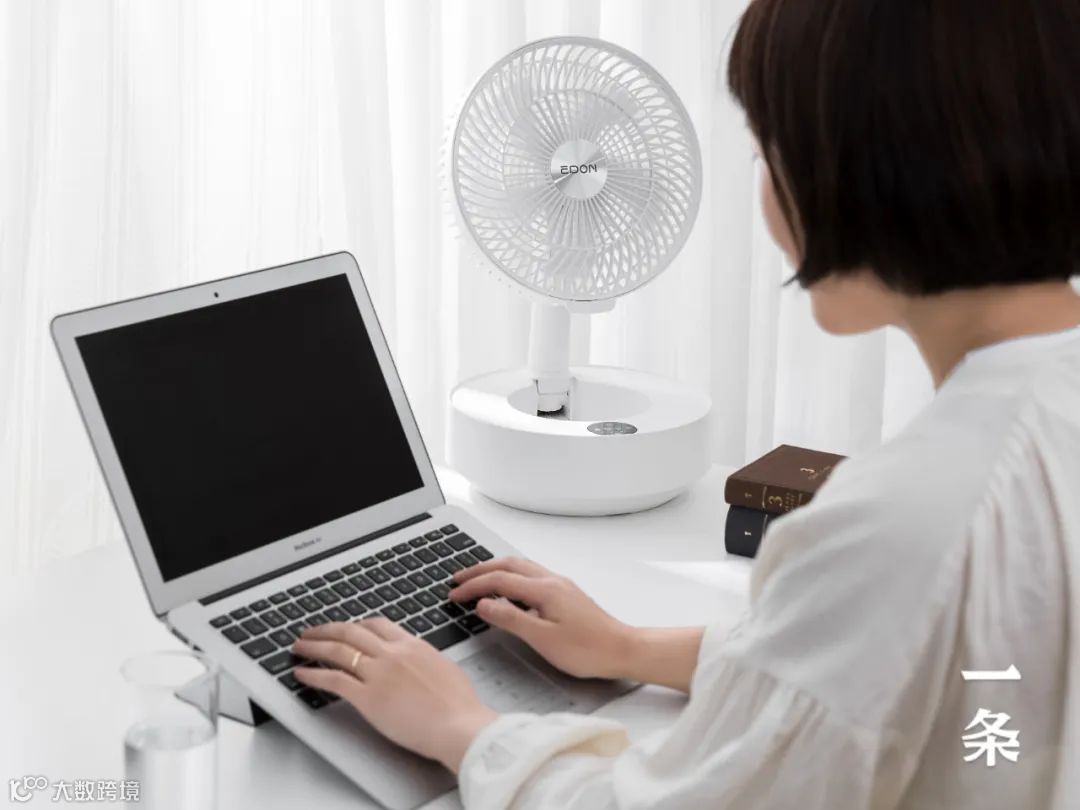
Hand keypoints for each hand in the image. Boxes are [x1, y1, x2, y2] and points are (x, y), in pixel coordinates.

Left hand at [291, 619, 497, 772]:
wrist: (458, 723)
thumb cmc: (458, 704)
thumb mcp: (443, 668)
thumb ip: (424, 661)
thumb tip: (419, 664)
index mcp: (412, 645)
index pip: (377, 624)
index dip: (355, 624)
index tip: (345, 628)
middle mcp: (392, 653)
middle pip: (351, 631)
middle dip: (327, 630)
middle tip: (311, 632)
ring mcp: (378, 673)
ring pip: (338, 650)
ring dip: (314, 646)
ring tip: (300, 647)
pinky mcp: (367, 697)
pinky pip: (333, 680)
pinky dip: (314, 675)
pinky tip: (302, 674)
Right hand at [451, 558, 705, 691]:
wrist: (623, 650)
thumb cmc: (588, 650)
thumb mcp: (542, 639)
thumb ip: (511, 619)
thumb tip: (484, 604)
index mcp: (544, 589)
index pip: (499, 580)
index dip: (473, 587)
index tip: (454, 595)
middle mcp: (552, 580)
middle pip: (508, 565)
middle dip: (480, 569)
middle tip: (458, 579)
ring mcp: (560, 585)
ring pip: (520, 567)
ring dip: (495, 570)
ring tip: (476, 579)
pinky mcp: (565, 594)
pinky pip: (530, 575)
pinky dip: (511, 577)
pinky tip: (507, 590)